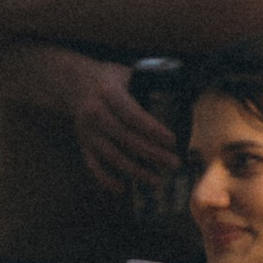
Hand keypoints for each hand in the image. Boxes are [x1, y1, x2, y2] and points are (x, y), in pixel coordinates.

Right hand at [67, 60, 183, 198]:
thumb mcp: (127, 73)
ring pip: (112, 155)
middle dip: (152, 154)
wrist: (74, 83)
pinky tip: (123, 188)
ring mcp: (86, 131)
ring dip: (135, 171)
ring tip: (157, 180)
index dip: (153, 130)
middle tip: (174, 163)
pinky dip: (106, 179)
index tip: (173, 140)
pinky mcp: (82, 144)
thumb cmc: (110, 79)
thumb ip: (151, 85)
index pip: (132, 115)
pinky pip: (93, 165)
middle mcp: (95, 112)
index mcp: (108, 92)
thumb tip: (188, 98)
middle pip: (125, 138)